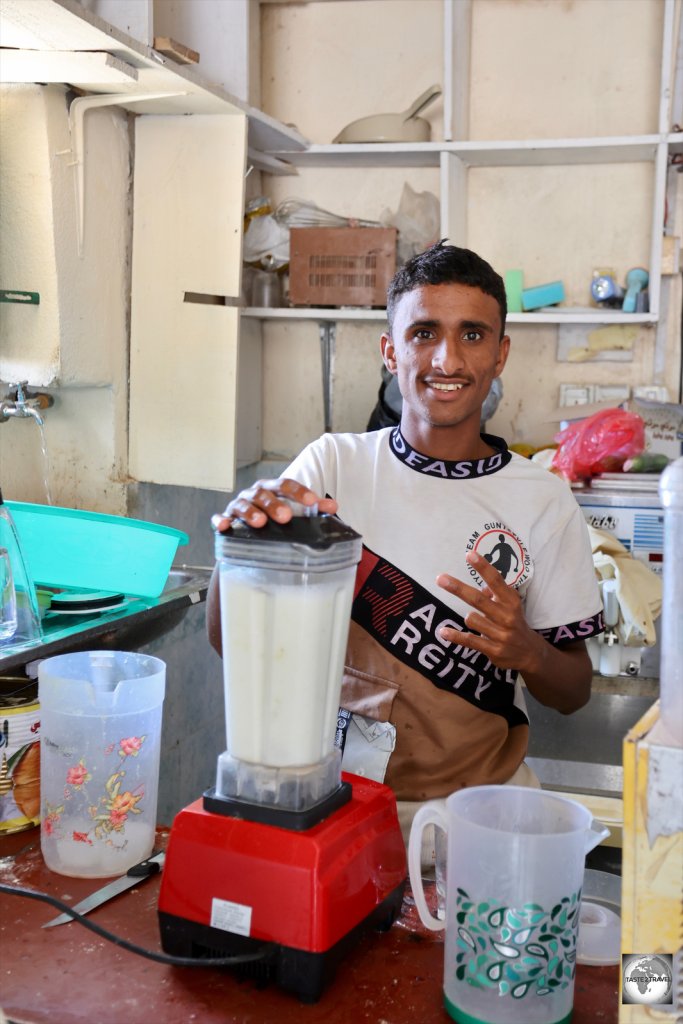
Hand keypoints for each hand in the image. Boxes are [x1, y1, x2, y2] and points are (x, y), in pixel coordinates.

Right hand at [211, 478, 337, 532]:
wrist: (249, 532)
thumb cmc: (273, 517)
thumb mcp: (293, 511)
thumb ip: (311, 509)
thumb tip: (333, 507)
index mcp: (271, 488)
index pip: (285, 485)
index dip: (299, 492)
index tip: (313, 502)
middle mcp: (254, 494)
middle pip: (263, 493)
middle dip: (274, 504)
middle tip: (286, 517)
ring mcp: (238, 506)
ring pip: (242, 504)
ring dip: (251, 512)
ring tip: (260, 522)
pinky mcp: (225, 519)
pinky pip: (219, 518)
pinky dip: (221, 521)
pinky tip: (224, 525)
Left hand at [436, 550, 542, 674]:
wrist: (530, 653)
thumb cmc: (515, 623)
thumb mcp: (510, 606)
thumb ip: (496, 594)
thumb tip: (482, 587)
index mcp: (511, 601)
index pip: (496, 580)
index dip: (483, 567)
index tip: (469, 554)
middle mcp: (507, 616)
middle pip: (478, 599)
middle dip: (458, 588)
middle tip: (441, 578)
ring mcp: (500, 634)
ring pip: (471, 619)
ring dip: (469, 618)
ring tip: (477, 621)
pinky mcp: (493, 650)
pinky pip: (469, 640)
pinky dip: (455, 636)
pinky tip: (443, 632)